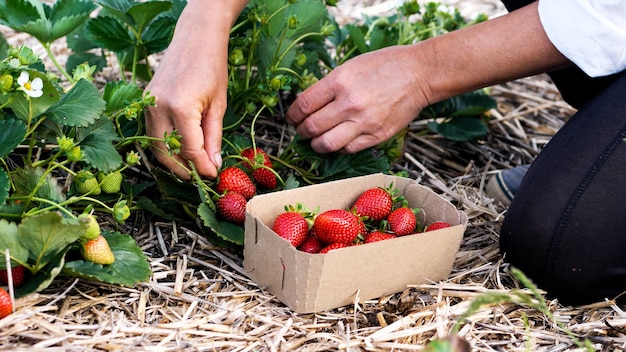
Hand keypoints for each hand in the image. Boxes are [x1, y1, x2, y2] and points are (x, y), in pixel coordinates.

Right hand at [145, 50, 226, 179]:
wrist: (195, 37)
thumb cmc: (212, 66)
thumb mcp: (218, 104)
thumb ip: (214, 137)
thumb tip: (213, 164)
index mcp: (181, 108)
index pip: (190, 151)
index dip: (202, 168)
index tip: (213, 175)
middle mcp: (159, 107)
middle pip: (166, 154)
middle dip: (183, 170)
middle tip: (200, 176)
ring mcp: (148, 104)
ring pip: (155, 146)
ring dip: (172, 160)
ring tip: (192, 166)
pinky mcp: (146, 101)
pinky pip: (152, 131)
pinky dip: (165, 144)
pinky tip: (181, 149)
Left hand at [286, 2, 568, 154]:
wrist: (419, 74)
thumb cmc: (385, 66)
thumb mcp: (350, 67)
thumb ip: (328, 86)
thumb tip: (307, 104)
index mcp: (339, 82)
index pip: (303, 105)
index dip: (293, 115)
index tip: (293, 117)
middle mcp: (349, 104)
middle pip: (311, 128)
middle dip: (301, 131)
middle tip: (301, 130)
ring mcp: (364, 122)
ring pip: (326, 145)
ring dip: (316, 144)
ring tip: (317, 140)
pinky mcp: (377, 136)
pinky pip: (348, 150)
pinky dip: (339, 147)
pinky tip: (340, 140)